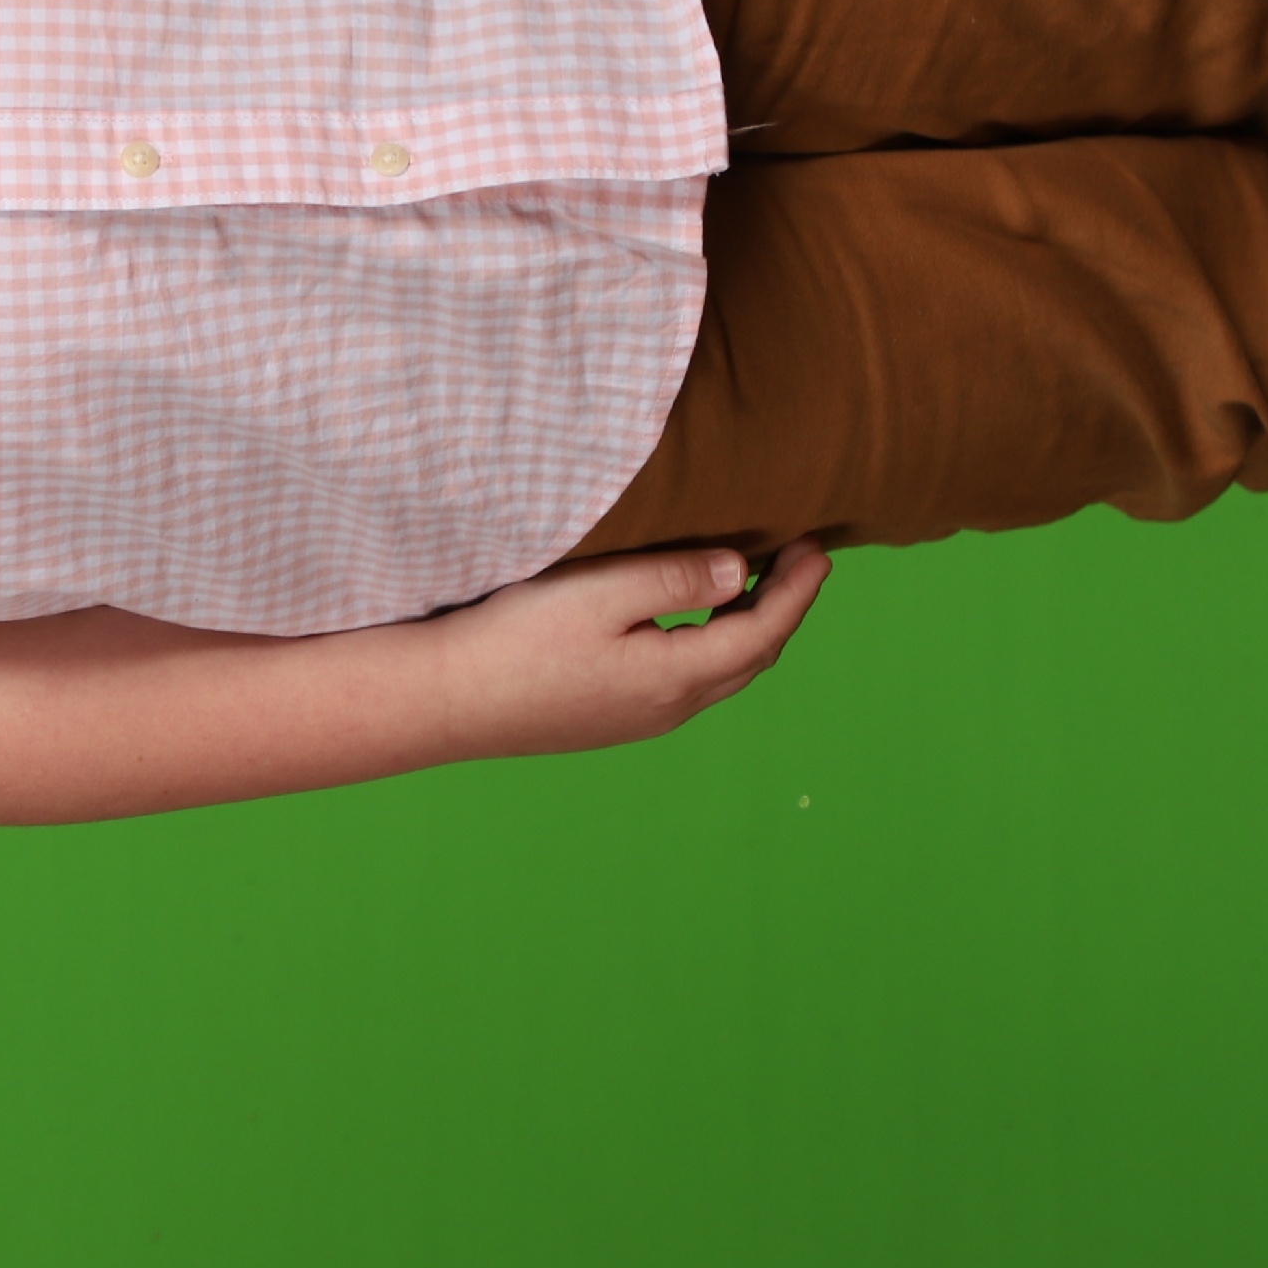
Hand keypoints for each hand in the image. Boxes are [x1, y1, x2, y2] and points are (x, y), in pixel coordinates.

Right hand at [421, 541, 831, 758]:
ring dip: (748, 629)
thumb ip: (675, 579)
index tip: (820, 548)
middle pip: (751, 658)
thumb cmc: (516, 640)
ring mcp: (639, 719)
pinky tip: (691, 621)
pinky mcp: (610, 719)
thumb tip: (740, 572)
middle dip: (783, 608)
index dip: (798, 590)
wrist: (448, 700)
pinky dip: (711, 645)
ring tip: (754, 584)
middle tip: (799, 559)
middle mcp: (669, 707)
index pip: (763, 631)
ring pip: (720, 673)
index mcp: (676, 675)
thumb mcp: (599, 594)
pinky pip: (687, 682)